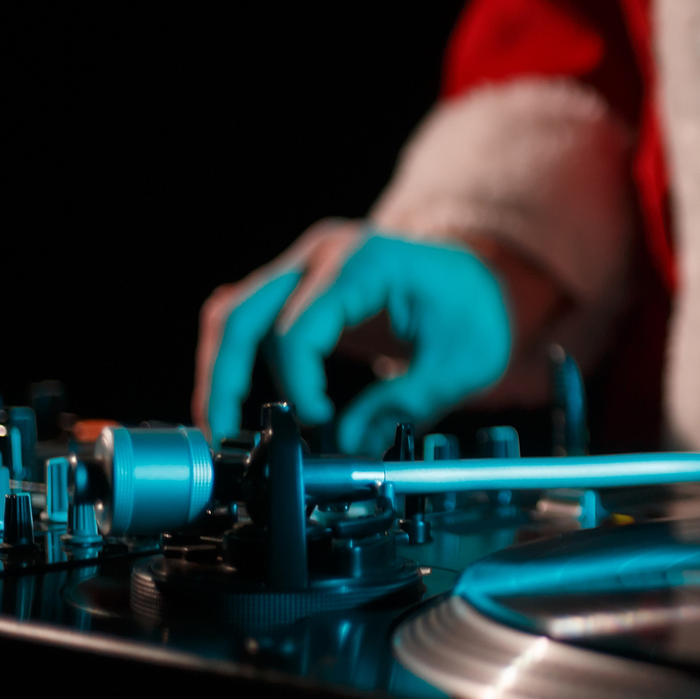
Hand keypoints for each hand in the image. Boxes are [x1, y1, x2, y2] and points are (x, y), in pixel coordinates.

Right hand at [194, 221, 529, 453]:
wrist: (478, 274)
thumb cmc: (476, 309)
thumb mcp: (465, 363)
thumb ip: (407, 403)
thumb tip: (347, 444)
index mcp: (365, 263)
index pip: (299, 328)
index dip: (298, 386)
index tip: (317, 425)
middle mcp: (323, 254)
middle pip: (242, 313)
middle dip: (225, 380)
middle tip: (224, 436)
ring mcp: (305, 265)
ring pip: (234, 315)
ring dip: (222, 373)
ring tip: (223, 429)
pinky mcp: (298, 286)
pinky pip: (250, 319)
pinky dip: (239, 361)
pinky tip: (241, 405)